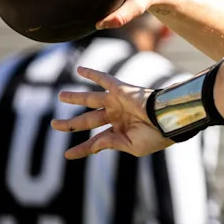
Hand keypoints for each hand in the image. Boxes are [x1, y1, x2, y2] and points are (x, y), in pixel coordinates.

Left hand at [51, 66, 173, 158]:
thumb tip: (93, 145)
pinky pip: (103, 79)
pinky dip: (91, 73)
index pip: (96, 141)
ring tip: (60, 95)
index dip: (82, 149)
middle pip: (88, 120)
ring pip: (90, 99)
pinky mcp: (120, 89)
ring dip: (75, 97)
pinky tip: (79, 69)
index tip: (67, 155)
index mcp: (121, 132)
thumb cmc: (155, 135)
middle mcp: (116, 116)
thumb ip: (110, 143)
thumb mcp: (132, 146)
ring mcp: (117, 102)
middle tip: (54, 123)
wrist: (168, 118)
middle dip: (71, 123)